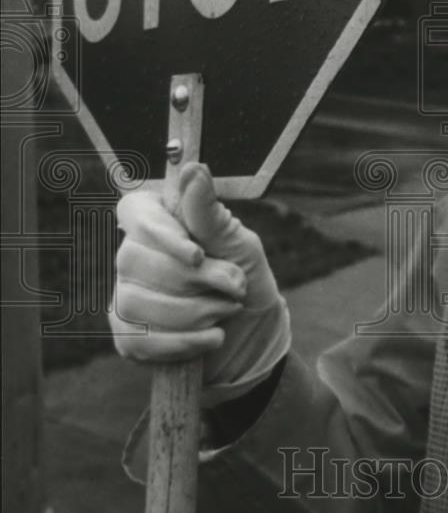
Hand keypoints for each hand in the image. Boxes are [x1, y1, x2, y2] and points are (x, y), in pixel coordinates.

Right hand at [110, 163, 290, 404]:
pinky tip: (214, 337)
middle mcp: (134, 255)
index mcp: (160, 223)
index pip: (134, 212)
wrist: (257, 336)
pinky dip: (184, 342)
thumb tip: (193, 170)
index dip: (158, 233)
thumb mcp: (239, 245)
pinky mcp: (129, 336)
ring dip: (194, 312)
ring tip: (227, 311)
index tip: (196, 254)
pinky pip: (138, 339)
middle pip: (131, 259)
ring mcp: (125, 296)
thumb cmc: (247, 281)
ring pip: (134, 302)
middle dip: (192, 279)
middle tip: (234, 286)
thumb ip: (210, 215)